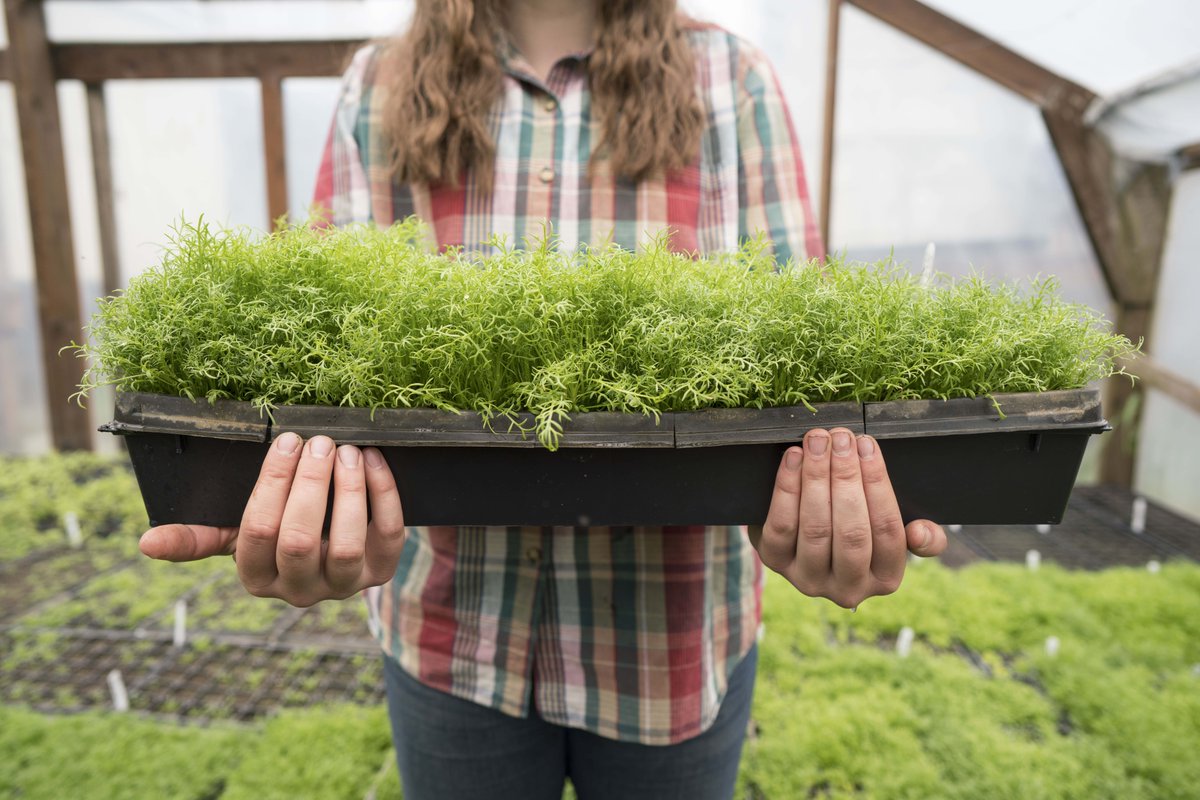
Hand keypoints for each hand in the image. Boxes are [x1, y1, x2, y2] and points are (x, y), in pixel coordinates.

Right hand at [138, 433, 406, 606]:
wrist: (341, 544)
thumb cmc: (280, 530)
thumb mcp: (239, 534)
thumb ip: (200, 536)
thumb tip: (145, 544)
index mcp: (258, 578)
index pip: (256, 534)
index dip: (272, 485)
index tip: (284, 441)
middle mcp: (300, 591)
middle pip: (298, 540)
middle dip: (308, 484)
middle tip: (317, 440)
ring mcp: (345, 584)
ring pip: (345, 543)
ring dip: (347, 490)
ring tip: (345, 449)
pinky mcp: (382, 571)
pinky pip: (388, 534)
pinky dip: (383, 494)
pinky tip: (372, 459)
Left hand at [748, 427, 945, 608]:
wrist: (806, 537)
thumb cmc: (859, 527)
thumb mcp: (894, 534)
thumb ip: (922, 536)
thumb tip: (921, 533)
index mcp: (885, 579)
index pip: (887, 530)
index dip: (877, 483)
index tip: (867, 445)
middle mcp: (848, 589)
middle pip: (851, 532)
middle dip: (846, 477)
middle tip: (841, 438)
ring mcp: (809, 579)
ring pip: (815, 528)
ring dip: (816, 477)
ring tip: (818, 442)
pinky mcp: (776, 563)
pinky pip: (781, 525)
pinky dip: (787, 488)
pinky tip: (794, 458)